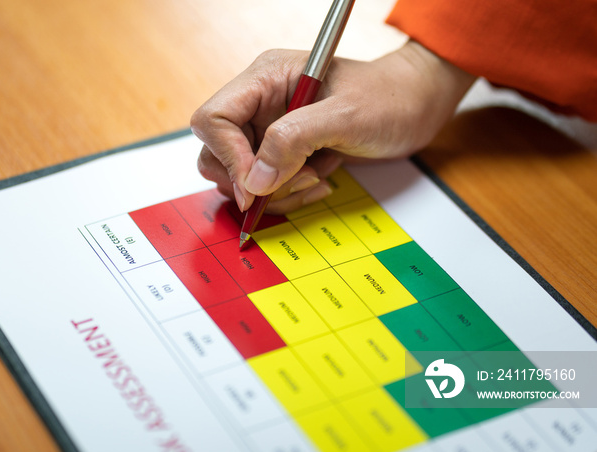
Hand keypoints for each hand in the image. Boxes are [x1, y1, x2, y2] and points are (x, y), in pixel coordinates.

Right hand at [190, 41, 475, 213]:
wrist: (415, 105)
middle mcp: (261, 104)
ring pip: (242, 178)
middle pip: (218, 153)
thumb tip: (255, 179)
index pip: (215, 118)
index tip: (257, 185)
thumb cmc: (389, 96)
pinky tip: (320, 179)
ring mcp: (270, 131)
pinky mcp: (283, 154)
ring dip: (276, 191)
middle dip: (253, 180)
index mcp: (266, 79)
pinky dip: (288, 194)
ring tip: (316, 177)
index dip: (229, 156)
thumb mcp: (346, 115)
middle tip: (297, 179)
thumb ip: (295, 139)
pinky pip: (266, 187)